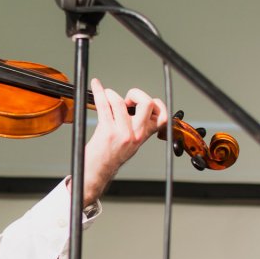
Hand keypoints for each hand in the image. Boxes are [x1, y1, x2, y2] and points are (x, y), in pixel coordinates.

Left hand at [82, 80, 166, 204]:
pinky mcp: (106, 131)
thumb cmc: (111, 156)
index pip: (163, 116)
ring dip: (111, 93)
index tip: (143, 103)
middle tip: (126, 100)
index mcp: (144, 135)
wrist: (97, 172)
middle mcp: (136, 134)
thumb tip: (134, 105)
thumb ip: (138, 126)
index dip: (157, 104)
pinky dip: (98, 92)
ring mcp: (122, 133)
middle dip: (136, 94)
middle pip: (147, 103)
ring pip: (120, 102)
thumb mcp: (132, 142)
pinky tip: (96, 87)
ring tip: (106, 96)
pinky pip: (103, 105)